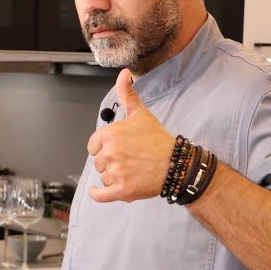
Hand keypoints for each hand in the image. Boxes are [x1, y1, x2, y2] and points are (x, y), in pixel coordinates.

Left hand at [87, 68, 174, 202]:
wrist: (176, 164)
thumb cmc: (158, 140)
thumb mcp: (140, 114)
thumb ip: (127, 94)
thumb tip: (124, 74)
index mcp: (109, 135)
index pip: (94, 146)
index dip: (104, 148)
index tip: (119, 148)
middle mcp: (110, 153)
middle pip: (98, 163)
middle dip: (111, 163)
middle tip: (130, 160)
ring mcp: (116, 173)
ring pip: (103, 178)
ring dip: (114, 177)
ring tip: (132, 171)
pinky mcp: (121, 190)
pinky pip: (101, 195)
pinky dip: (97, 194)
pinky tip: (96, 191)